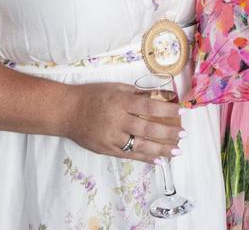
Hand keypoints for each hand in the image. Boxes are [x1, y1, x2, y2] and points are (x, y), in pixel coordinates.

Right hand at [60, 82, 182, 163]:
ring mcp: (111, 137)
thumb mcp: (115, 88)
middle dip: (168, 133)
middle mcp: (117, 120)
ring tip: (176, 151)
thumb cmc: (92, 96)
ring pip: (140, 146)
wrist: (65, 112)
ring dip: (161, 149)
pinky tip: (158, 160)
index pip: (149, 107)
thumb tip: (159, 96)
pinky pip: (128, 155)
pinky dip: (144, 158)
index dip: (167, 110)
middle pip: (147, 129)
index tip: (182, 112)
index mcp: (120, 102)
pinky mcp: (106, 149)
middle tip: (183, 135)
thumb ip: (136, 94)